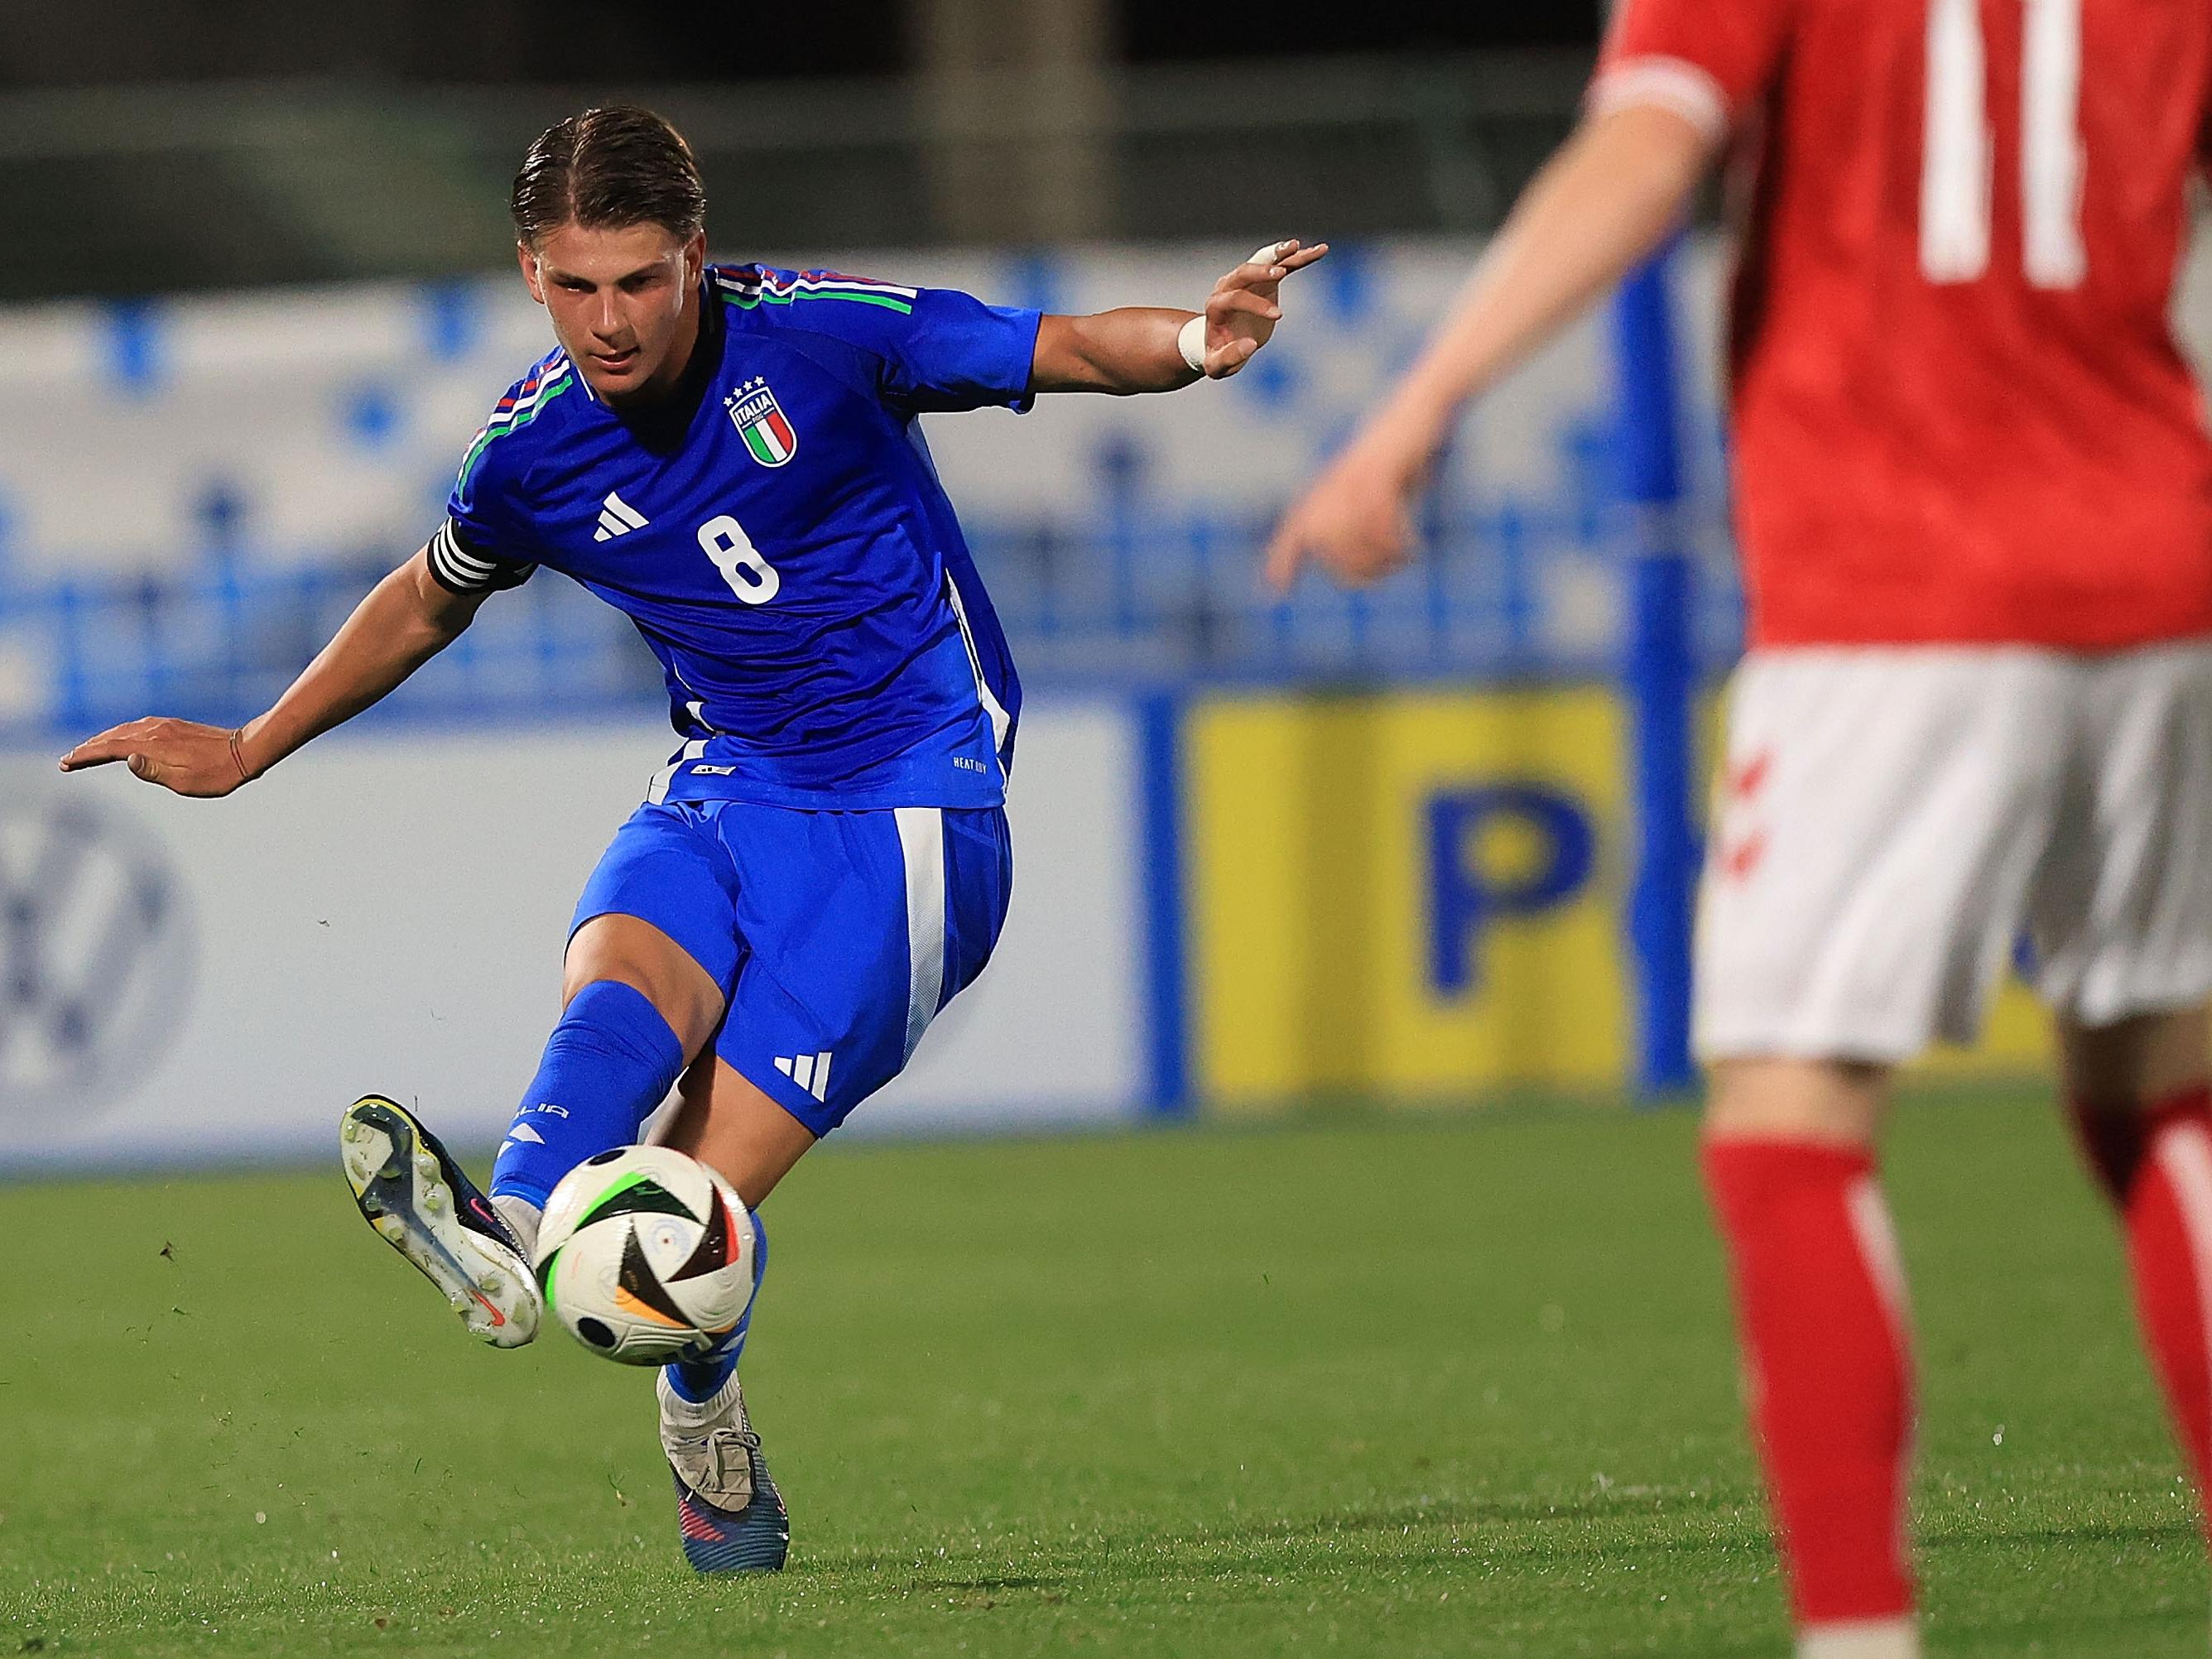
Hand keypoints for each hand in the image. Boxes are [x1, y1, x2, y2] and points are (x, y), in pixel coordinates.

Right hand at [58, 717, 255, 796]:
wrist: (246, 751)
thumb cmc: (217, 773)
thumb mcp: (185, 781)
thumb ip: (153, 771)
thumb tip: (127, 760)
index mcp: (153, 745)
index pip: (109, 749)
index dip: (86, 757)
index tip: (66, 763)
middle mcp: (154, 730)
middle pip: (112, 737)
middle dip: (89, 748)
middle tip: (68, 759)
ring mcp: (164, 725)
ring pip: (124, 730)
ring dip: (103, 739)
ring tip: (88, 749)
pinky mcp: (174, 725)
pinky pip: (138, 727)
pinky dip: (122, 734)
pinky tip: (120, 739)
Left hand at [1199, 238, 1328, 378]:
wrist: (1220, 343)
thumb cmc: (1217, 356)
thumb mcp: (1217, 365)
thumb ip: (1230, 357)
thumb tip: (1249, 345)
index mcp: (1216, 306)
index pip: (1234, 298)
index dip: (1256, 305)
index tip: (1278, 316)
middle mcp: (1228, 287)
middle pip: (1244, 271)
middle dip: (1262, 270)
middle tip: (1280, 272)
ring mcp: (1246, 281)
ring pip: (1263, 260)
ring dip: (1280, 252)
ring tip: (1297, 246)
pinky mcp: (1264, 280)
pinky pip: (1283, 265)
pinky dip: (1298, 257)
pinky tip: (1319, 250)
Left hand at [1264, 433, 1426, 592]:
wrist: (1420, 409)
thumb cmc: (1402, 455)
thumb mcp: (1379, 489)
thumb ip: (1361, 520)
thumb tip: (1356, 562)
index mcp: (1328, 489)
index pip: (1297, 530)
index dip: (1284, 559)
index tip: (1278, 591)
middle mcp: (1334, 483)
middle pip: (1324, 541)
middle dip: (1353, 569)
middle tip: (1383, 574)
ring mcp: (1353, 475)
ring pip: (1350, 532)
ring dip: (1378, 557)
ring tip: (1403, 559)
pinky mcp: (1378, 469)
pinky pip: (1377, 517)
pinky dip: (1396, 541)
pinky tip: (1412, 548)